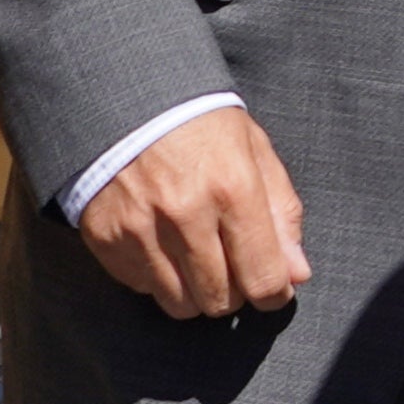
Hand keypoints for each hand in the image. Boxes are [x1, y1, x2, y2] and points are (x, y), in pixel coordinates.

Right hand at [75, 106, 308, 321]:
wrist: (125, 98)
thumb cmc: (200, 124)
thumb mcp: (254, 151)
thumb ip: (281, 213)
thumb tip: (296, 274)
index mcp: (232, 188)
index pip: (262, 277)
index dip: (274, 293)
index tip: (273, 290)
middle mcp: (185, 214)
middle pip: (220, 300)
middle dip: (234, 291)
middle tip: (231, 264)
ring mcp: (140, 230)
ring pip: (180, 305)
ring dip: (195, 291)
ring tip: (197, 257)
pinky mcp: (107, 240)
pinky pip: (143, 288)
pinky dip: (158, 277)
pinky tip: (162, 244)